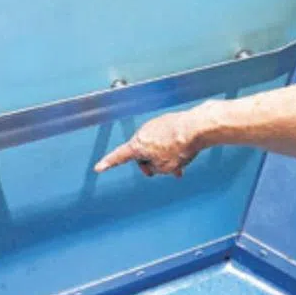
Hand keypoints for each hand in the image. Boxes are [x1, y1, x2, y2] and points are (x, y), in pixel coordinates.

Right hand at [94, 108, 208, 177]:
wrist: (196, 127)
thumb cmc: (179, 147)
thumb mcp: (164, 167)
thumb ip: (154, 168)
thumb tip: (155, 162)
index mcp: (138, 145)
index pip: (119, 156)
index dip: (108, 163)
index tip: (98, 167)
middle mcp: (143, 132)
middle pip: (142, 153)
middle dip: (153, 163)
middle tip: (168, 173)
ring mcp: (155, 125)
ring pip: (156, 145)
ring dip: (165, 156)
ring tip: (181, 165)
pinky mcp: (166, 121)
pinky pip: (164, 137)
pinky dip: (171, 146)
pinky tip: (183, 151)